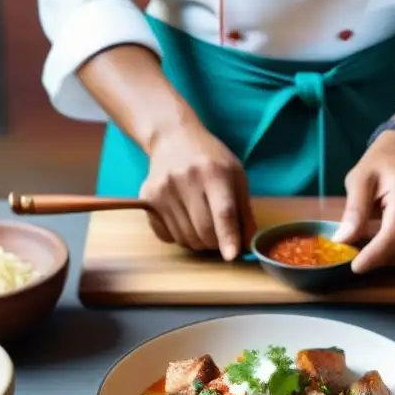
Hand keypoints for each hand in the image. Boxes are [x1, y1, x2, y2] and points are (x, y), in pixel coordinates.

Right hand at [141, 120, 253, 260]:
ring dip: (198, 241)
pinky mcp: (147, 199)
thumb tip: (247, 244)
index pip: (223, 212)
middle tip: (220, 235)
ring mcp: (163, 190)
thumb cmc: (210, 159)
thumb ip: (244, 210)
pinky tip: (183, 218)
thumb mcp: (236, 176)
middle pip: (203, 231)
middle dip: (216, 243)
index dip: (228, 237)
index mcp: (214, 173)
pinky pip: (167, 236)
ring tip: (201, 222)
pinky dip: (179, 237)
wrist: (172, 138)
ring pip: (185, 238)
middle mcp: (185, 180)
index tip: (231, 256)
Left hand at [333, 132, 394, 273]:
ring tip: (366, 244)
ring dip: (386, 256)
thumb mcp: (360, 179)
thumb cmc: (381, 162)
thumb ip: (354, 210)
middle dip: (375, 256)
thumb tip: (343, 241)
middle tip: (353, 251)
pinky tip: (382, 243)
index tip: (355, 267)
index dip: (374, 255)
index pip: (393, 235)